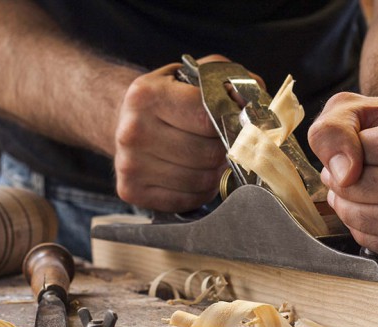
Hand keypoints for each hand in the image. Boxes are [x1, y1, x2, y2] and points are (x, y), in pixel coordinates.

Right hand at [113, 55, 239, 211]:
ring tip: (211, 160)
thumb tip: (255, 105)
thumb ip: (229, 82)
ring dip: (215, 173)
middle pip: (206, 154)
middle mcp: (133, 131)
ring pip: (200, 181)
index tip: (237, 124)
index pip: (207, 117)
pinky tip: (195, 175)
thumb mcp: (194, 76)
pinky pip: (186, 200)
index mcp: (147, 95)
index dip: (230, 123)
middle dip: (224, 151)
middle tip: (225, 144)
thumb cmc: (169, 98)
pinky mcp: (131, 190)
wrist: (122, 118)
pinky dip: (200, 191)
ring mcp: (129, 164)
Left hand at [308, 93, 377, 258]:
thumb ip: (334, 131)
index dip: (357, 155)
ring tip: (344, 198)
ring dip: (360, 216)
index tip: (346, 153)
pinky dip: (375, 239)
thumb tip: (344, 174)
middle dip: (356, 190)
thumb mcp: (346, 111)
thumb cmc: (377, 125)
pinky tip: (360, 219)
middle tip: (335, 182)